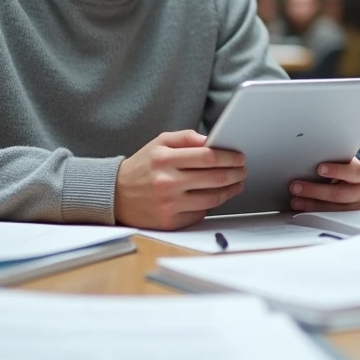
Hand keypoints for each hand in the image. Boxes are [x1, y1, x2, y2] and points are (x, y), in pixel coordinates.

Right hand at [115, 130, 246, 229]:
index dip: (229, 157)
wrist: (116, 195)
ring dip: (230, 190)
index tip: (239, 157)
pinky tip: (214, 196)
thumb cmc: (142, 166)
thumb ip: (186, 137)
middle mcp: (167, 183)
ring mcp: (168, 204)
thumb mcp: (159, 143)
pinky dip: (211, 204)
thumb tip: (212, 140)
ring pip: (212, 198)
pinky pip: (200, 213)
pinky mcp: (170, 221)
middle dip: (235, 173)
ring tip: (236, 184)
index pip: (208, 157)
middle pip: (215, 178)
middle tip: (243, 170)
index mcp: (164, 159)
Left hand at [289, 158, 359, 211]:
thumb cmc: (340, 168)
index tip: (319, 168)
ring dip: (311, 205)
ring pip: (333, 210)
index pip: (352, 172)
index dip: (337, 171)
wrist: (350, 183)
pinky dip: (312, 213)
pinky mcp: (344, 218)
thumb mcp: (339, 161)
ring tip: (295, 201)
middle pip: (339, 194)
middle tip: (295, 186)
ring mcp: (353, 207)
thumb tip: (306, 161)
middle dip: (316, 191)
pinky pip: (328, 219)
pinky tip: (300, 209)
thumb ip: (330, 161)